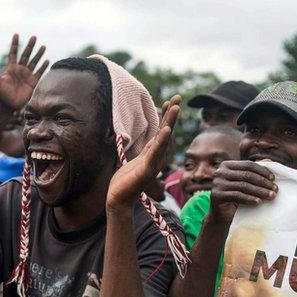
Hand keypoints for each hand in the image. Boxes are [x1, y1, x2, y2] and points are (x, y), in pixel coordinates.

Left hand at [0, 34, 48, 111]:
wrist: (8, 106)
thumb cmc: (1, 94)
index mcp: (11, 68)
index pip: (13, 53)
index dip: (15, 44)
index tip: (16, 34)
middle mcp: (20, 70)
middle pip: (26, 55)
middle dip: (30, 46)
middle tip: (34, 37)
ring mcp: (27, 75)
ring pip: (34, 62)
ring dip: (39, 54)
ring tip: (43, 46)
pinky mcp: (33, 82)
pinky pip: (39, 73)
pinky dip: (43, 67)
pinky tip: (47, 61)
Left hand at [107, 95, 180, 209]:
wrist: (118, 200)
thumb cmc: (125, 182)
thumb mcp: (136, 161)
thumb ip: (145, 151)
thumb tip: (149, 141)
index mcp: (153, 154)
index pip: (161, 131)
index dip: (166, 116)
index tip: (170, 100)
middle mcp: (156, 158)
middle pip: (166, 132)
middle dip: (171, 114)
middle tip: (178, 97)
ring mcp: (153, 164)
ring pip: (163, 140)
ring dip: (169, 122)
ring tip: (175, 107)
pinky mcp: (146, 171)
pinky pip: (154, 153)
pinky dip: (162, 141)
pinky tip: (166, 130)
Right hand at [209, 161, 277, 222]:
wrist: (221, 214)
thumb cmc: (235, 197)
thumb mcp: (244, 182)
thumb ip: (254, 171)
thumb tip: (269, 161)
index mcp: (226, 165)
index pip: (248, 165)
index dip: (262, 171)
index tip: (274, 179)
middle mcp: (220, 172)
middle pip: (246, 175)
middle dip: (263, 182)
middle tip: (275, 189)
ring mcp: (217, 183)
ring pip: (243, 185)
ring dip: (260, 191)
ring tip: (271, 196)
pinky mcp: (216, 195)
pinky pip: (237, 196)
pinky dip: (249, 199)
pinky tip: (258, 202)